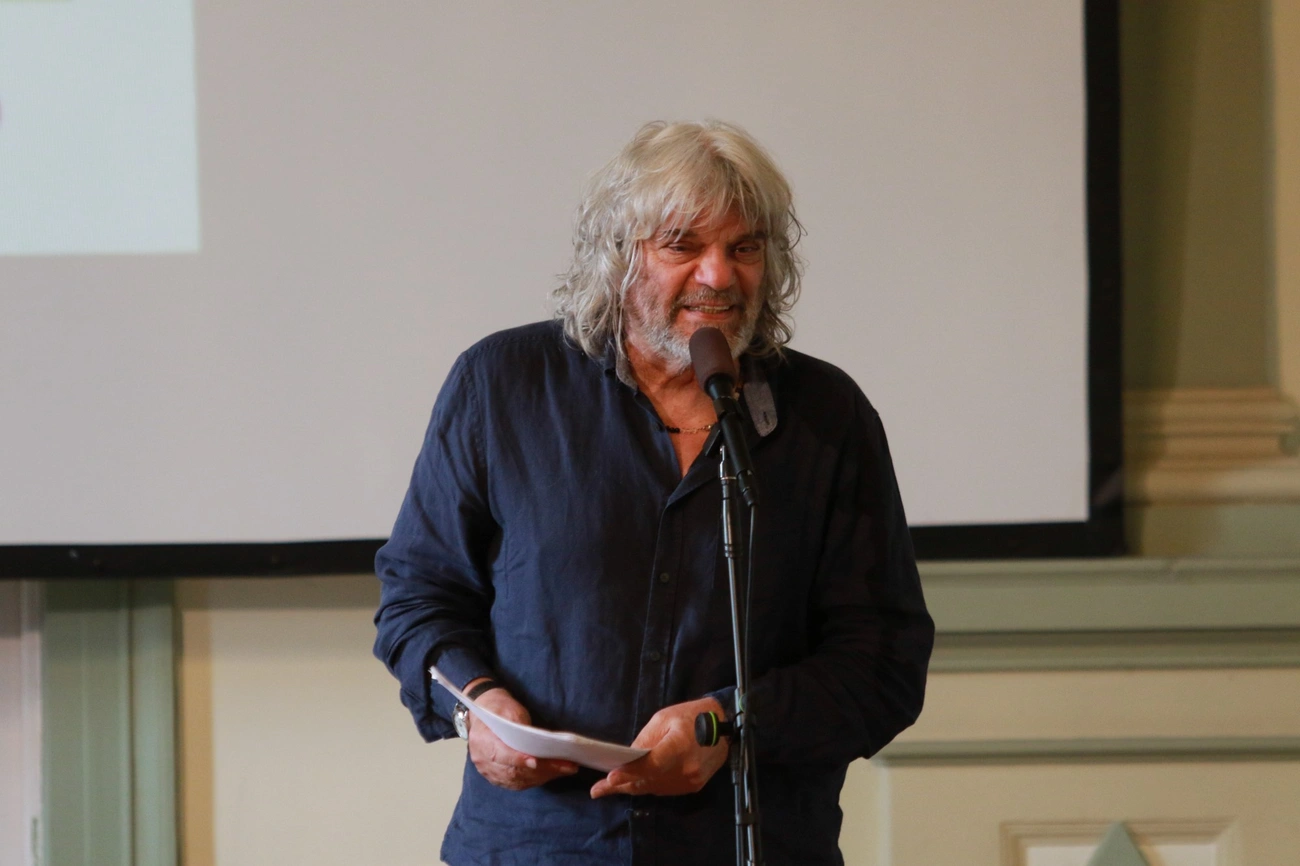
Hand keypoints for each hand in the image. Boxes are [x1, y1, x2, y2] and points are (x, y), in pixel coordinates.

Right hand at [465, 680, 578, 790]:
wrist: (483, 714)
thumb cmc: (498, 709)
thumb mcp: (508, 709)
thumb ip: (519, 725)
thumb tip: (539, 741)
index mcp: (482, 740)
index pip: (501, 755)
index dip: (519, 759)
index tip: (538, 761)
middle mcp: (482, 760)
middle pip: (514, 771)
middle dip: (543, 769)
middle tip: (567, 766)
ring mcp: (488, 771)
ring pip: (518, 780)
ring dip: (543, 776)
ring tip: (566, 769)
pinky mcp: (496, 777)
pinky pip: (517, 784)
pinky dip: (536, 780)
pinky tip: (552, 773)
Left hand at [589, 697, 728, 798]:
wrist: (724, 725)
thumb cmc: (692, 715)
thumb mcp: (664, 718)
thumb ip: (646, 739)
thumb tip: (629, 758)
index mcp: (679, 746)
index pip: (652, 765)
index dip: (630, 773)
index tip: (610, 778)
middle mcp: (687, 768)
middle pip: (649, 780)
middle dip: (623, 784)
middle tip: (598, 790)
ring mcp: (692, 780)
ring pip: (655, 788)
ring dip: (633, 787)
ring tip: (610, 788)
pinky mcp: (694, 786)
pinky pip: (665, 789)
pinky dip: (649, 786)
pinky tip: (634, 784)